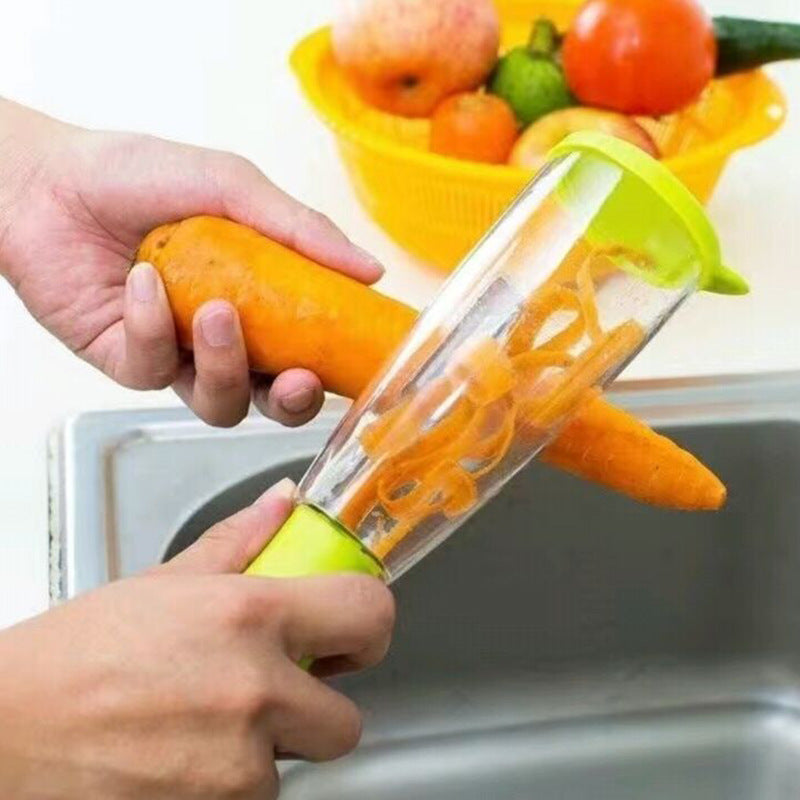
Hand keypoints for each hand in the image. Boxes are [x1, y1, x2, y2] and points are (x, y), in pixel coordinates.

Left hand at [0, 99, 383, 426]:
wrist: (46, 180)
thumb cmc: (138, 175)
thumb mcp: (233, 187)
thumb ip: (301, 230)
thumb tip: (370, 269)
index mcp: (259, 300)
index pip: (308, 351)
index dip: (332, 370)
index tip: (353, 366)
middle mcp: (222, 336)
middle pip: (270, 399)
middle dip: (288, 400)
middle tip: (295, 377)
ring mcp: (176, 355)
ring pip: (220, 402)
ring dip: (226, 364)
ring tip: (215, 311)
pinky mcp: (128, 363)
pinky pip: (154, 372)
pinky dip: (152, 327)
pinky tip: (143, 282)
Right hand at [0, 480, 394, 798]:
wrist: (7, 733)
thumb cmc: (76, 655)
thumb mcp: (166, 581)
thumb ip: (240, 540)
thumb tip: (284, 502)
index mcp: (251, 615)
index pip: (370, 614)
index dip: (370, 626)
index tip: (352, 635)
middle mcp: (255, 691)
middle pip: (346, 721)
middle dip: (316, 710)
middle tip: (272, 693)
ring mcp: (236, 766)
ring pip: (292, 769)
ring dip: (264, 753)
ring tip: (205, 725)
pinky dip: (230, 787)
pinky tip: (185, 757)